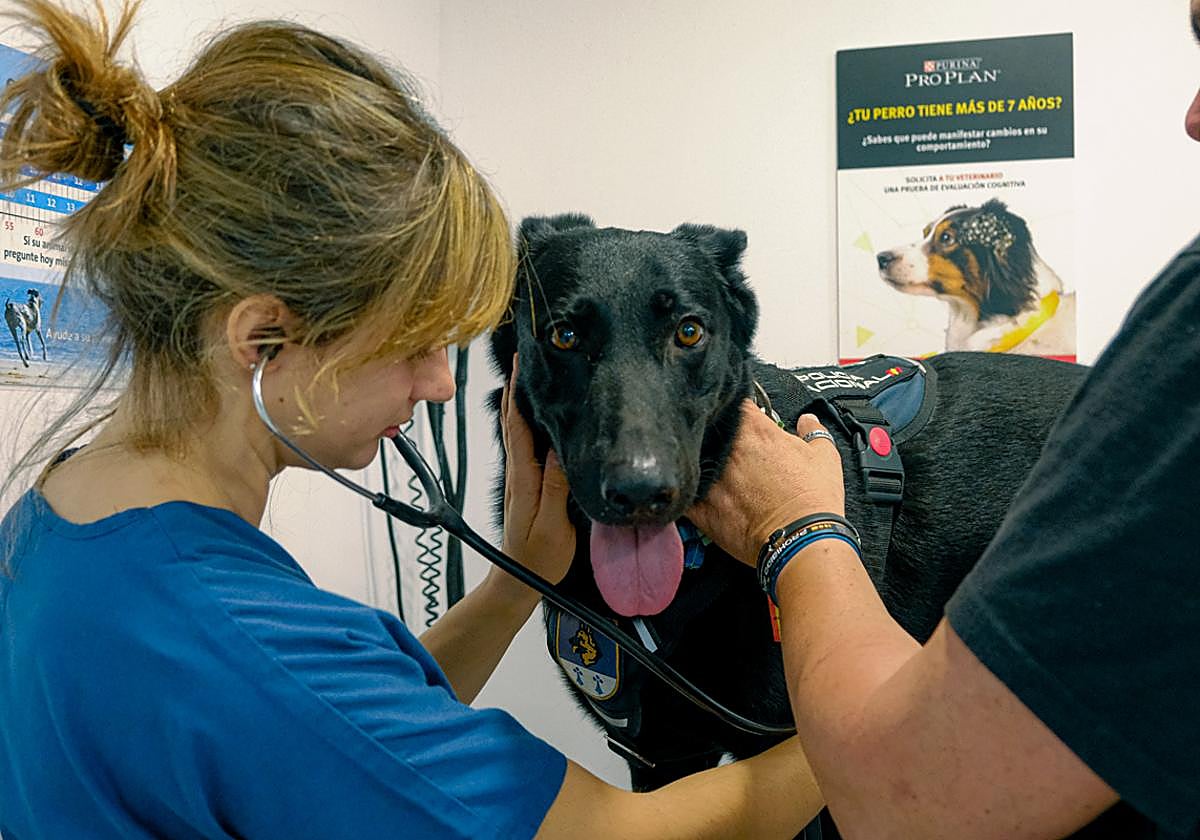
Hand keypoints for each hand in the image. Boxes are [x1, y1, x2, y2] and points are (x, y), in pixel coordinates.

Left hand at [496, 357, 574, 597]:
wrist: (517, 581)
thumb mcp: (553, 525)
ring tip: (527, 376)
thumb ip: (556, 489)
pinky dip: (525, 423)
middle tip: (524, 357)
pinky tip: (534, 418)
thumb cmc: (538, 559)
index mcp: (523, 478)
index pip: (518, 425)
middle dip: (516, 387)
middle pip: (512, 421)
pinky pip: (523, 445)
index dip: (519, 393)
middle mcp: (517, 473)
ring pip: (516, 431)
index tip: (524, 364)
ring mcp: (519, 478)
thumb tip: (559, 451)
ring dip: (518, 401)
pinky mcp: (525, 485)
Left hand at [687, 402, 845, 566]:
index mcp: (755, 430)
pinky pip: (681, 493)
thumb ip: (813, 432)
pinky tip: (692, 495)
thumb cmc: (813, 501)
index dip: (732, 408)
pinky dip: (684, 492)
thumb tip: (808, 420)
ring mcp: (711, 477)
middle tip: (721, 447)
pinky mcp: (700, 507)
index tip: (735, 418)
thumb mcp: (824, 458)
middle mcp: (728, 449)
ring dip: (695, 461)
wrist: (802, 541)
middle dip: (711, 434)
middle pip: (706, 429)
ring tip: (706, 470)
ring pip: (688, 458)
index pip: (733, 403)